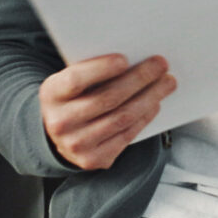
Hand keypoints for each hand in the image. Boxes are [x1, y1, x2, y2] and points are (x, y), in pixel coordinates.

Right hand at [39, 55, 175, 170]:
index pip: (76, 80)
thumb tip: (133, 58)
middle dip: (139, 79)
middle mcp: (61, 122)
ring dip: (150, 98)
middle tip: (161, 65)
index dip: (101, 69)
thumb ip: (91, 71)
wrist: (54, 135)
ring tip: (166, 83)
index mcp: (51, 94)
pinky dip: (144, 117)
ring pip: (122, 118)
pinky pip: (126, 135)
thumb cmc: (70, 99)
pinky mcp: (93, 159)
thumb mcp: (69, 82)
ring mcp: (77, 144)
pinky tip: (154, 104)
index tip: (125, 59)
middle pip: (108, 98)